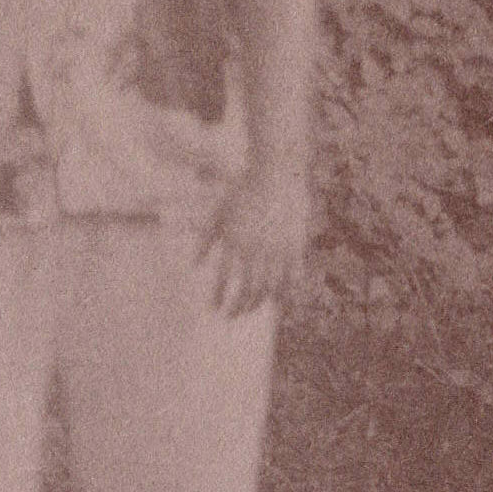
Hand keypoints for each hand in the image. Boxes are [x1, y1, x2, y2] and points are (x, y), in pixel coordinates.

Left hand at [204, 158, 314, 320]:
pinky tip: (279, 302)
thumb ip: (206, 241)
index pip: (225, 279)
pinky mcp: (297, 246)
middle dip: (239, 306)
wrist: (276, 175)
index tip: (215, 309)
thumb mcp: (218, 213)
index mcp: (234, 242)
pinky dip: (287, 292)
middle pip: (248, 289)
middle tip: (232, 316)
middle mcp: (256, 249)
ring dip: (260, 303)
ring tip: (251, 310)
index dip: (220, 297)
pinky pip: (293, 277)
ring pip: (271, 287)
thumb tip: (195, 266)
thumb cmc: (242, 192)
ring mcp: (278, 249)